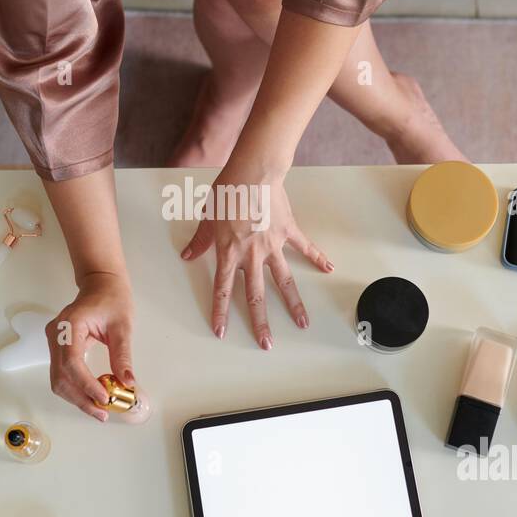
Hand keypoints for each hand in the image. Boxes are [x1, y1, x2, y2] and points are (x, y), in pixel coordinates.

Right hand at [45, 271, 134, 421]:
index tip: (104, 398)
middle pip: (61, 376)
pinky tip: (92, 396)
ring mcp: (54, 341)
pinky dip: (75, 388)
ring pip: (58, 379)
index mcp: (70, 325)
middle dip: (80, 398)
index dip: (86, 384)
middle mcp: (56, 335)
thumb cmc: (112, 298)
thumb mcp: (123, 326)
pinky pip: (62, 373)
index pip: (72, 362)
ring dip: (77, 397)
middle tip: (102, 412)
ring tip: (99, 409)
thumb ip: (122, 355)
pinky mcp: (58, 348)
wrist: (101, 283)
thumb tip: (127, 382)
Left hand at [180, 165, 332, 347]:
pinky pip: (305, 248)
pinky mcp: (288, 232)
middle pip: (256, 295)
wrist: (252, 173)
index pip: (222, 289)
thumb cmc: (227, 192)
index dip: (221, 312)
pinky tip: (329, 269)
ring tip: (302, 323)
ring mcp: (273, 246)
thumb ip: (200, 240)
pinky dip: (317, 258)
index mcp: (229, 252)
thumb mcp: (207, 217)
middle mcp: (252, 255)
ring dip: (293, 304)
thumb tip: (187, 254)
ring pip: (284, 281)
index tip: (222, 332)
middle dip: (260, 322)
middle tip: (267, 344)